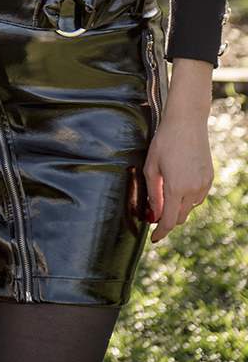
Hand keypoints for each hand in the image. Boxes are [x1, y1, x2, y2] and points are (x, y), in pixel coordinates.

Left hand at [144, 57, 213, 242]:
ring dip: (178, 206)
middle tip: (155, 211)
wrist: (187, 122)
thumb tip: (153, 214)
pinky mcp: (210, 177)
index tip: (154, 239)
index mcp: (176, 188)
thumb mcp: (151, 166)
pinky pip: (198, 196)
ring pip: (190, 207)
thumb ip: (153, 193)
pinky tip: (180, 182)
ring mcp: (204, 184)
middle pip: (180, 217)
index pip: (169, 221)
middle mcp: (193, 190)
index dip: (161, 232)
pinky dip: (188, 196)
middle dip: (168, 218)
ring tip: (167, 189)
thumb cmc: (164, 142)